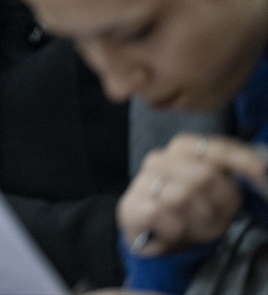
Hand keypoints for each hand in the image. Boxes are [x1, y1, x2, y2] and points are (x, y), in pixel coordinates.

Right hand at [119, 133, 265, 255]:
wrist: (154, 236)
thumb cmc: (191, 212)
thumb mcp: (219, 195)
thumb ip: (233, 178)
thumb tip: (260, 168)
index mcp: (182, 150)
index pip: (213, 147)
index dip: (239, 158)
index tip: (260, 171)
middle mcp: (160, 159)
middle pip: (204, 176)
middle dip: (218, 204)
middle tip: (216, 219)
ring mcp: (142, 180)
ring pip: (182, 197)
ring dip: (198, 221)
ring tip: (196, 227)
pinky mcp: (130, 205)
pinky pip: (163, 216)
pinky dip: (176, 229)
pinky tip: (173, 231)